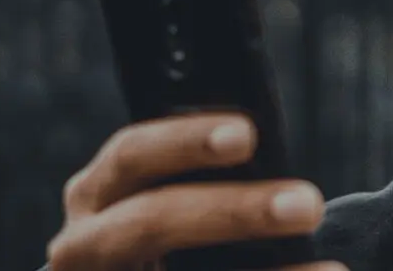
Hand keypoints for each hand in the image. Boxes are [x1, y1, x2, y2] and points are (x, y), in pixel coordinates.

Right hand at [45, 112, 345, 270]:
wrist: (139, 270)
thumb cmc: (168, 231)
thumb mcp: (170, 200)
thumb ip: (206, 176)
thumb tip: (279, 168)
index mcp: (100, 193)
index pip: (132, 154)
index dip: (185, 141)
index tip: (248, 134)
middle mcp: (84, 245)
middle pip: (150, 221)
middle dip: (232, 212)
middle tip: (308, 206)